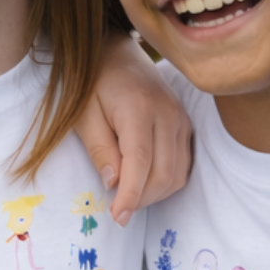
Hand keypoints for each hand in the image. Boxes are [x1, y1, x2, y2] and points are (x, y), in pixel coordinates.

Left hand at [76, 35, 192, 225]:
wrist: (116, 52)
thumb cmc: (93, 84)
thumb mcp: (84, 116)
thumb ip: (100, 150)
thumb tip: (114, 184)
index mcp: (139, 109)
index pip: (140, 162)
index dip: (130, 195)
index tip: (118, 216)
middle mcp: (168, 114)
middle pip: (164, 174)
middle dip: (141, 199)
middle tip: (118, 209)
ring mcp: (181, 119)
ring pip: (177, 174)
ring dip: (154, 194)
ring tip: (129, 197)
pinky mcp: (185, 125)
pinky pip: (183, 164)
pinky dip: (166, 182)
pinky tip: (144, 183)